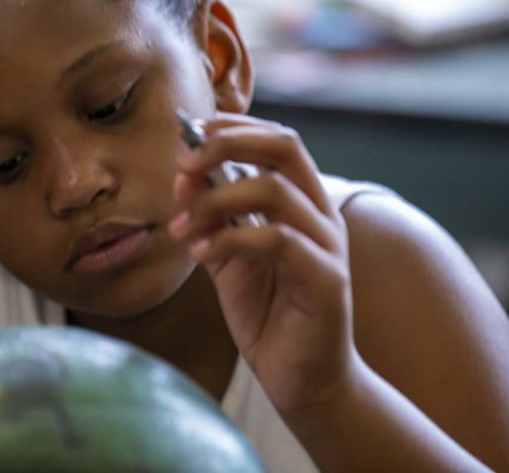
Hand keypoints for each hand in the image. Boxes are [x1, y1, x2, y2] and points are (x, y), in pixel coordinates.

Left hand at [170, 113, 357, 418]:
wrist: (304, 382)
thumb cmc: (268, 316)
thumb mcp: (227, 256)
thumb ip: (209, 215)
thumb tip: (182, 171)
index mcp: (302, 203)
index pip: (277, 141)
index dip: (235, 127)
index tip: (190, 130)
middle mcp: (321, 215)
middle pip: (285, 147)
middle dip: (229, 143)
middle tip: (184, 162)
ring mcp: (328, 245)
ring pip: (274, 191)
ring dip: (216, 200)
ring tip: (180, 228)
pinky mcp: (326, 280)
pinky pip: (276, 241)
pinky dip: (229, 239)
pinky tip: (199, 255)